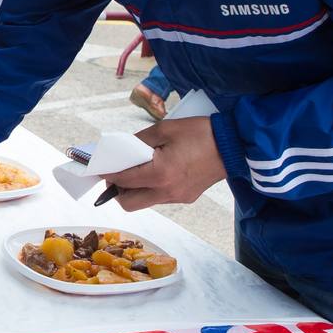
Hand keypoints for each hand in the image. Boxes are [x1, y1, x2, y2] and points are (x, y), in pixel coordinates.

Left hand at [102, 116, 227, 210]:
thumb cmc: (200, 133)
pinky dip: (152, 187)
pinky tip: (158, 170)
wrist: (233, 144)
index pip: (124, 180)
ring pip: (144, 202)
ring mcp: (177, 197)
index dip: (108, 174)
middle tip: (118, 173)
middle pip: (129, 203)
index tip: (99, 169)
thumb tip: (123, 150)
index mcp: (160, 173)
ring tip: (138, 169)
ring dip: (135, 189)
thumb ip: (139, 141)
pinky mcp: (186, 197)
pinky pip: (160, 198)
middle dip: (118, 190)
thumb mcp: (165, 129)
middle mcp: (167, 191)